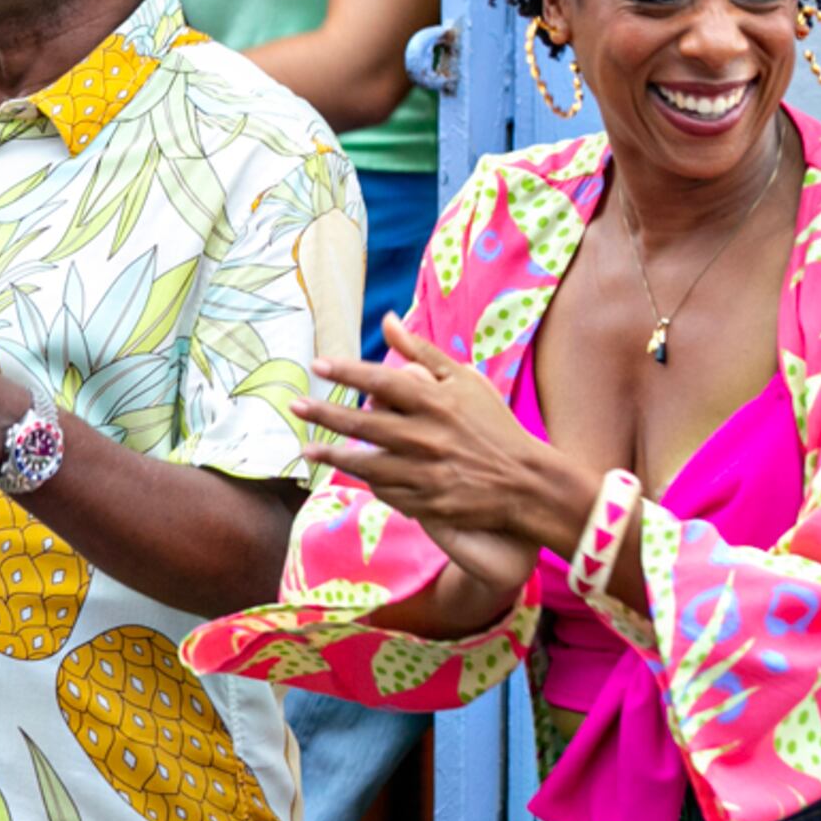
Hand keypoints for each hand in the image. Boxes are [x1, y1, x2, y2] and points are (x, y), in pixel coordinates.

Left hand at [291, 314, 578, 595]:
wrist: (526, 481)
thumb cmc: (492, 424)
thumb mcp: (464, 380)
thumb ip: (422, 351)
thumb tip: (387, 319)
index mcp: (436, 401)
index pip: (382, 380)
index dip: (347, 371)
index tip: (318, 365)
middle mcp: (427, 435)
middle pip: (363, 423)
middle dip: (324, 414)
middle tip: (294, 406)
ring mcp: (425, 471)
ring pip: (365, 463)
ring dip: (332, 456)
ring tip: (306, 450)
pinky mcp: (427, 501)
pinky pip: (385, 490)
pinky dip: (367, 481)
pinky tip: (350, 473)